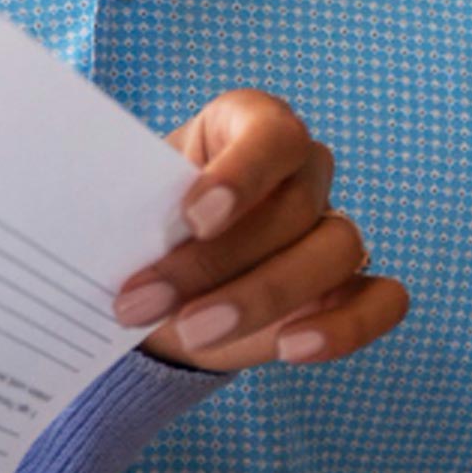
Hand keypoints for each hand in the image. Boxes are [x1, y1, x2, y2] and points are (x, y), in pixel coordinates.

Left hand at [114, 89, 406, 371]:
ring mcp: (333, 226)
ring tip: (192, 333)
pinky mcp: (352, 286)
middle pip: (293, 207)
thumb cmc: (138, 226)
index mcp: (248, 124)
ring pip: (335, 251)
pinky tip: (291, 348)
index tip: (192, 216)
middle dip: (215, 263)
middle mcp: (302, 169)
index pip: (272, 133)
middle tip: (143, 302)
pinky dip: (345, 327)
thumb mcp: (122, 204)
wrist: (155, 283)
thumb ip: (124, 200)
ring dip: (261, 299)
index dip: (242, 174)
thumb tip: (90, 212)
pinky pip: (382, 300)